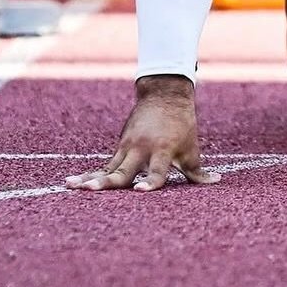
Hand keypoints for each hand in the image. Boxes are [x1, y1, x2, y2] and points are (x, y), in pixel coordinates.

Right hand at [65, 75, 218, 192]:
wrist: (164, 94)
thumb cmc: (182, 124)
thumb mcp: (191, 147)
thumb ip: (198, 170)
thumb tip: (216, 182)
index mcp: (162, 150)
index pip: (157, 171)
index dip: (150, 182)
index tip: (140, 192)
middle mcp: (142, 149)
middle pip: (123, 170)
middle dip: (108, 182)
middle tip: (92, 190)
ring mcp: (127, 147)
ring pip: (107, 168)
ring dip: (89, 178)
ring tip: (70, 187)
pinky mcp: (119, 147)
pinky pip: (103, 165)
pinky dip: (89, 174)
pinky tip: (70, 183)